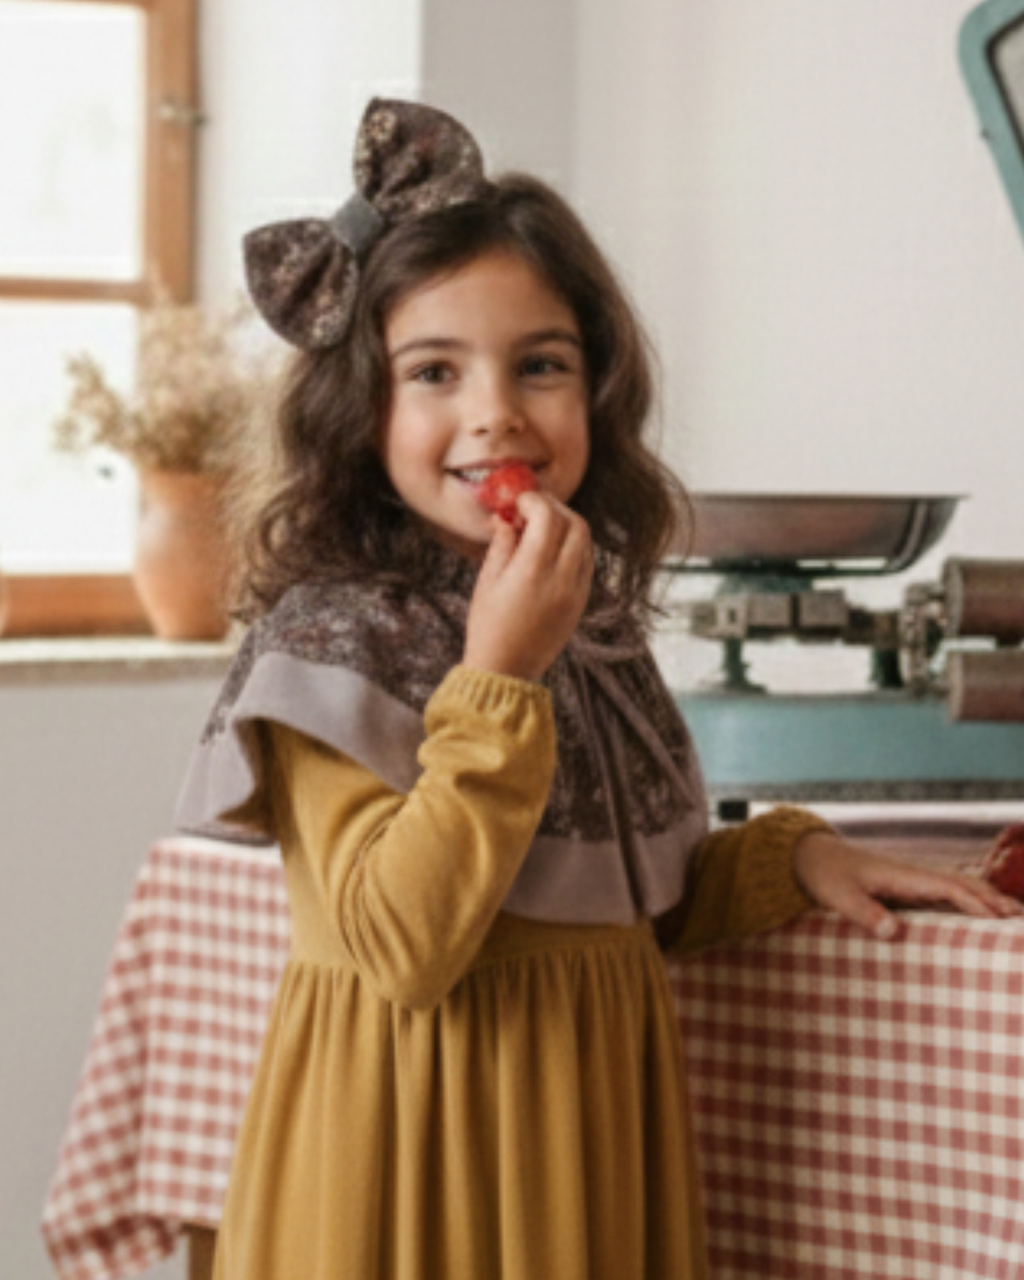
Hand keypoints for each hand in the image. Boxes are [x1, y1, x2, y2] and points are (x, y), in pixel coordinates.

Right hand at [463, 491, 593, 681]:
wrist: (507, 669)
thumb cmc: (488, 625)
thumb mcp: (488, 581)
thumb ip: (501, 544)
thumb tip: (506, 517)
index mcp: (532, 571)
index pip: (547, 516)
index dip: (533, 501)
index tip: (518, 501)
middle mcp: (561, 578)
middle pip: (574, 523)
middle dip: (555, 507)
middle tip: (533, 507)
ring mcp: (576, 591)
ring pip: (585, 541)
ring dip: (567, 524)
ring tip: (542, 527)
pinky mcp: (581, 602)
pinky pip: (586, 561)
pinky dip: (574, 545)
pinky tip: (552, 549)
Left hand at [793, 830, 1023, 940]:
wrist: (812, 856)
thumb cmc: (827, 876)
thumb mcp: (841, 897)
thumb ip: (866, 914)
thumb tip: (895, 932)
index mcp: (904, 876)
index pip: (950, 887)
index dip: (975, 904)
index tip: (998, 921)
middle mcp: (915, 875)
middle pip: (963, 885)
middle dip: (993, 900)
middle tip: (1020, 919)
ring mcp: (913, 879)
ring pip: (958, 887)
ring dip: (986, 899)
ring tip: (1014, 916)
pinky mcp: (907, 887)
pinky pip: (945, 893)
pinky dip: (968, 901)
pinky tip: (979, 912)